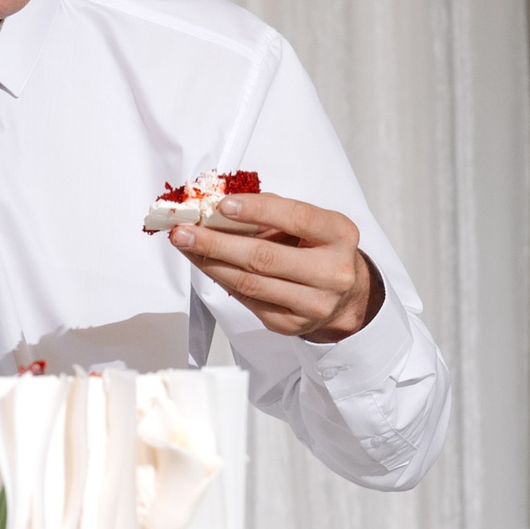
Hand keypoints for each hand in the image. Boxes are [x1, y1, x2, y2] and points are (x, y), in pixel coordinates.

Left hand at [166, 193, 383, 340]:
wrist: (344, 296)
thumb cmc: (319, 250)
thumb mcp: (307, 224)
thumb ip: (270, 211)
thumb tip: (219, 206)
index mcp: (339, 235)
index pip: (297, 218)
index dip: (258, 211)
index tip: (223, 205)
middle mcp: (332, 272)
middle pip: (264, 257)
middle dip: (217, 242)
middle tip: (185, 231)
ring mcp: (313, 303)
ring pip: (250, 282)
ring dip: (210, 262)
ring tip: (186, 245)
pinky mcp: (290, 324)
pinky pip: (247, 300)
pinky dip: (221, 279)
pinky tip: (205, 264)